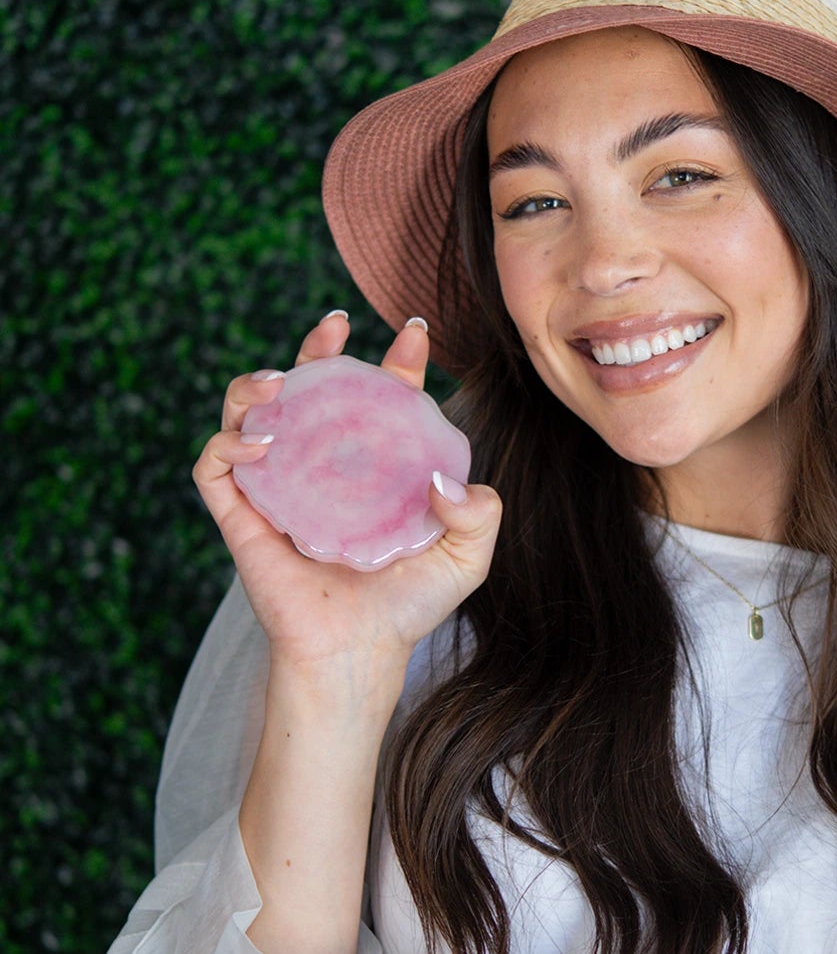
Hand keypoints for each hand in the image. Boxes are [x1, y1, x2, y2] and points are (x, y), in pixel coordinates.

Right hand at [191, 311, 503, 667]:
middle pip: (310, 390)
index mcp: (374, 467)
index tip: (415, 335)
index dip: (396, 362)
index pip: (380, 399)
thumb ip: (480, 513)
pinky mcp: (241, 515)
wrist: (359, 653)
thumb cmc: (410, 605)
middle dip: (319, 348)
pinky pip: (216, 465)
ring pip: (249, 413)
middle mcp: (323, 468)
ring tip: (282, 378)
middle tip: (335, 323)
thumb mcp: (468, 555)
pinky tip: (262, 440)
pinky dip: (229, 441)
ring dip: (255, 383)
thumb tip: (443, 478)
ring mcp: (278, 487)